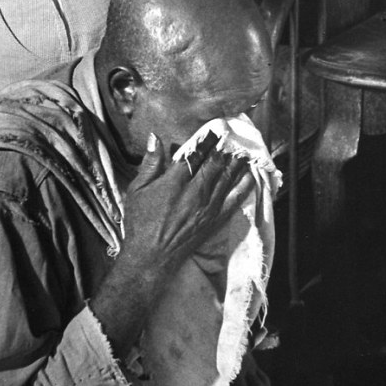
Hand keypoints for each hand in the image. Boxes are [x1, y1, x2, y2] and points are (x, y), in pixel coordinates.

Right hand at [121, 134, 253, 281]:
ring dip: (236, 163)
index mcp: (174, 181)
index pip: (195, 154)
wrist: (151, 257)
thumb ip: (150, 164)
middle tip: (232, 136)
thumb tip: (156, 138)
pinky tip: (250, 176)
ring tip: (242, 151)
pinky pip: (234, 199)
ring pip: (227, 178)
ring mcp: (207, 207)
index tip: (215, 129)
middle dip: (224, 148)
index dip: (207, 140)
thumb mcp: (136, 190)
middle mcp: (194, 192)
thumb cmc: (140, 223)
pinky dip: (244, 185)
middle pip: (214, 164)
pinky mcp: (214, 220)